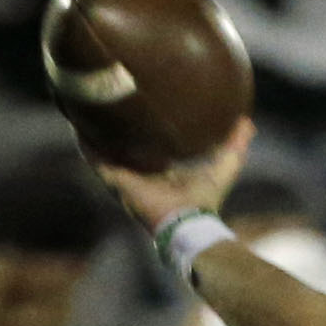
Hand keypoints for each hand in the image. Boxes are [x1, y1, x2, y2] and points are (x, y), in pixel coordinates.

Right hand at [87, 116, 257, 235]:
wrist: (188, 223)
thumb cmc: (205, 201)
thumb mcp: (224, 165)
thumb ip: (235, 144)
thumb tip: (248, 122)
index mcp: (161, 172)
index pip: (147, 149)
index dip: (141, 132)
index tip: (137, 110)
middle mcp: (140, 176)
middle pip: (121, 148)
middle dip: (111, 129)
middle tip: (104, 102)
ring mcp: (125, 180)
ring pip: (103, 152)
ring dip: (93, 134)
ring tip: (83, 109)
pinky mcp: (117, 182)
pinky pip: (96, 161)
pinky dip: (87, 146)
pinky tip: (76, 127)